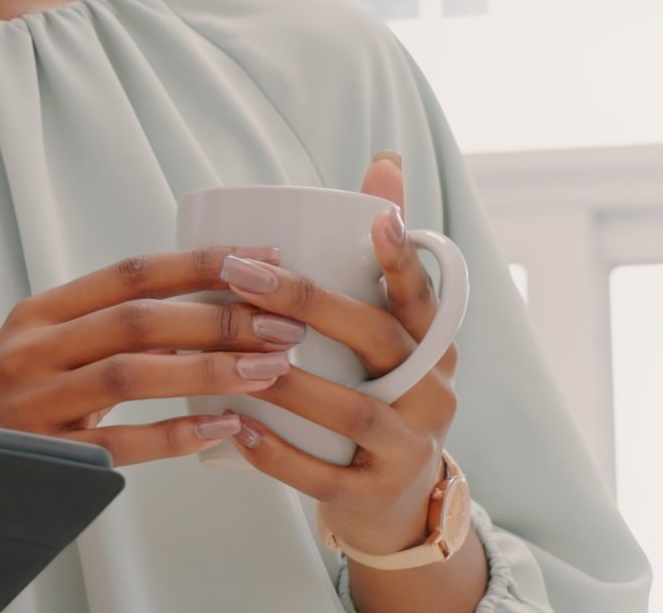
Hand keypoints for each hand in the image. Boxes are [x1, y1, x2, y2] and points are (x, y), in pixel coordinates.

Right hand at [0, 246, 308, 465]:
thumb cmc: (9, 408)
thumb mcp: (44, 353)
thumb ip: (104, 331)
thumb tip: (200, 313)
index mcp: (40, 313)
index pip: (130, 274)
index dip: (200, 263)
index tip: (263, 260)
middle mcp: (33, 348)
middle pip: (138, 318)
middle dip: (220, 318)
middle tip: (284, 326)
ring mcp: (35, 402)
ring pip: (131, 373)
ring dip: (208, 369)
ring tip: (269, 370)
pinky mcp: (44, 455)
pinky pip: (119, 443)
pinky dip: (175, 434)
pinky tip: (223, 428)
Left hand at [217, 153, 459, 555]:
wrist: (397, 504)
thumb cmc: (379, 392)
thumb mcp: (388, 331)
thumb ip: (377, 257)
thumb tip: (384, 158)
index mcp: (431, 344)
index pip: (422, 294)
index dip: (403, 258)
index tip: (379, 220)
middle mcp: (431, 390)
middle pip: (376, 340)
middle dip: (308, 304)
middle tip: (244, 275)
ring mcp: (409, 446)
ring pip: (352, 411)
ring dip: (288, 381)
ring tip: (231, 358)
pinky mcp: (376, 494)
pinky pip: (325, 475)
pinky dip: (278, 454)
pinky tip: (235, 428)